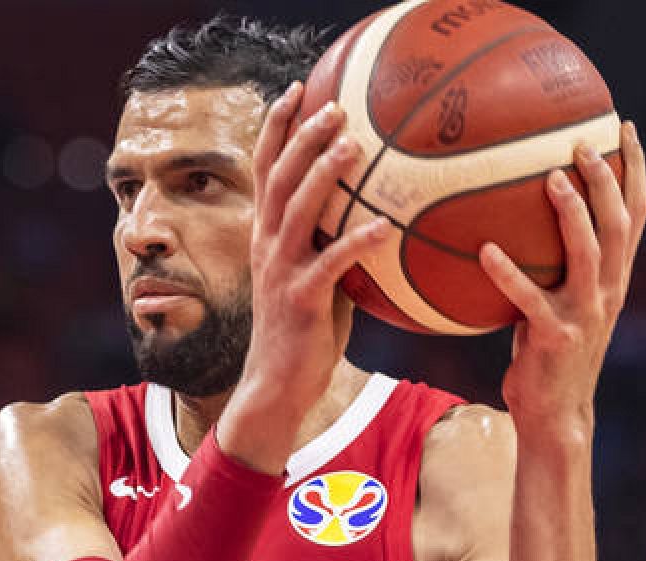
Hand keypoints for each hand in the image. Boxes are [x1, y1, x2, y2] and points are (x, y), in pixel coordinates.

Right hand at [220, 84, 388, 472]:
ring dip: (323, 175)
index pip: (264, 170)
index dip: (277, 129)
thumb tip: (379, 211)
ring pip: (297, 211)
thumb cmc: (303, 332)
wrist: (275, 385)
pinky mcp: (301, 301)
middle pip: (278, 178)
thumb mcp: (314, 277)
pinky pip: (330, 265)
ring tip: (351, 145)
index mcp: (266, 236)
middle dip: (302, 137)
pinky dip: (355, 242)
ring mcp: (280, 272)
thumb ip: (332, 243)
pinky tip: (382, 225)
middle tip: (334, 106)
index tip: (296, 90)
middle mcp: (266, 246)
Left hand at [483, 122, 645, 429]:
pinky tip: (485, 250)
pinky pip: (530, 299)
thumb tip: (504, 225)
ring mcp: (586, 313)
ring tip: (550, 178)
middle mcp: (609, 290)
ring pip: (589, 252)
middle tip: (582, 141)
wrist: (555, 413)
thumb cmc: (544, 354)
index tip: (622, 127)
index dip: (633, 169)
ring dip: (571, 213)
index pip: (634, 212)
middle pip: (619, 223)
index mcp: (613, 278)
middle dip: (607, 178)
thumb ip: (545, 269)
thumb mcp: (553, 304)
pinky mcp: (555, 337)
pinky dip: (508, 273)